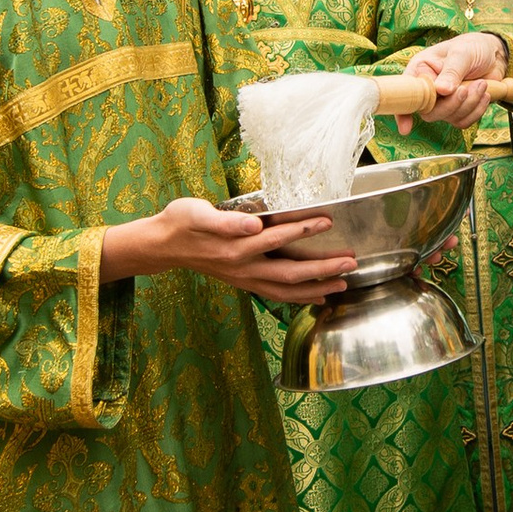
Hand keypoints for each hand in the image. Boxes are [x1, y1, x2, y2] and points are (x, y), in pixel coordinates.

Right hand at [104, 196, 357, 302]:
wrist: (162, 244)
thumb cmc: (181, 221)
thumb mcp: (196, 213)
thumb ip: (226, 222)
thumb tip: (254, 225)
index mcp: (235, 247)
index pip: (276, 238)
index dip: (303, 230)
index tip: (328, 222)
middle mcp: (243, 267)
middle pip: (290, 273)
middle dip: (322, 269)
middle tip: (350, 263)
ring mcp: (244, 278)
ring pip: (286, 290)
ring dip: (317, 288)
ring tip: (343, 284)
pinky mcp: (244, 282)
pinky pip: (277, 295)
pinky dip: (299, 298)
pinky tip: (318, 296)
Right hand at [396, 34, 507, 131]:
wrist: (493, 55)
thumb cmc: (472, 47)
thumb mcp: (462, 53)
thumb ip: (451, 71)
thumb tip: (441, 90)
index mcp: (420, 70)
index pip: (406, 93)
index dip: (403, 112)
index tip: (406, 127)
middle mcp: (428, 88)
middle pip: (429, 112)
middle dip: (452, 104)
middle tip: (466, 89)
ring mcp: (442, 102)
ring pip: (449, 117)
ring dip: (469, 104)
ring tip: (481, 84)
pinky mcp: (457, 110)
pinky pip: (462, 121)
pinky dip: (476, 111)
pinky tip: (484, 95)